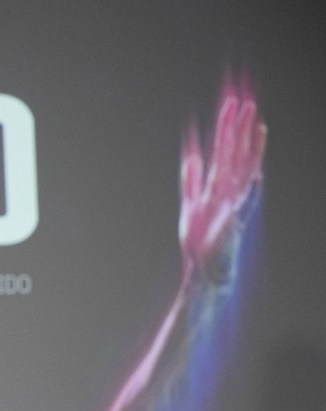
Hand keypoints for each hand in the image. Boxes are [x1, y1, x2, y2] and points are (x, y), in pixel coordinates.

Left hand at [178, 89, 265, 279]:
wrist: (204, 267)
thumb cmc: (200, 238)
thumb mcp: (190, 203)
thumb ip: (191, 179)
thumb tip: (191, 156)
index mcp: (217, 185)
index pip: (223, 150)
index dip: (226, 128)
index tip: (231, 106)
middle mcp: (228, 190)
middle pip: (235, 153)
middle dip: (239, 130)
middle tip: (245, 104)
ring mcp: (234, 203)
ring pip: (243, 169)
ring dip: (250, 148)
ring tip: (257, 125)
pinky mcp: (235, 221)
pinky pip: (244, 202)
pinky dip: (249, 189)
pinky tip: (256, 173)